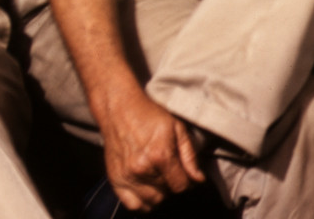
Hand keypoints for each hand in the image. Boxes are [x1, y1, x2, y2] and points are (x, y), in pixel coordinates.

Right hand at [94, 86, 206, 211]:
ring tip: (159, 178)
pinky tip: (147, 189)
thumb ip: (189, 156)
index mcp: (159, 155)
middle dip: (173, 185)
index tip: (187, 175)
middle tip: (172, 171)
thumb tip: (198, 179)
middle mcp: (141, 169)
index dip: (188, 183)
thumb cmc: (150, 115)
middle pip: (167, 194)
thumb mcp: (177, 128)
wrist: (119, 109)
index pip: (180, 186)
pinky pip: (132, 205)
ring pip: (152, 201)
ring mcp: (126, 176)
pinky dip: (143, 202)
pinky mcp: (115, 180)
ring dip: (160, 194)